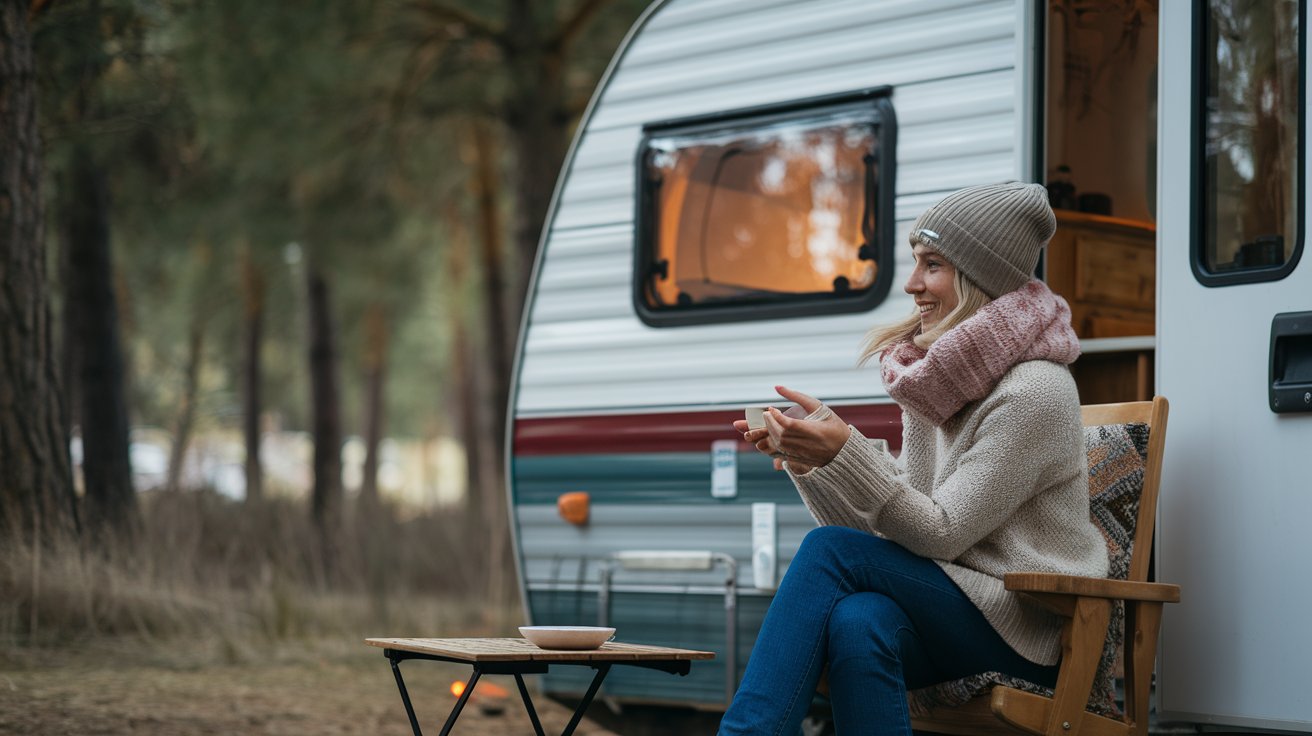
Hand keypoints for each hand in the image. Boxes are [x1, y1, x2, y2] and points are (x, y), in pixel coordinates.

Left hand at [735, 386, 849, 471]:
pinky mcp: (800, 460)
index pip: (790, 425)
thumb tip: (777, 387)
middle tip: (767, 414)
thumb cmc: (833, 425)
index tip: (771, 409)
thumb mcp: (819, 407)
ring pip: (779, 446)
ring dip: (769, 433)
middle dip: (770, 424)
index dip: (777, 417)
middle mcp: (809, 445)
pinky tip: (771, 435)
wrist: (845, 451)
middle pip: (782, 436)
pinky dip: (772, 444)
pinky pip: (780, 454)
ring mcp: (803, 454)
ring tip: (768, 423)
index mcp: (816, 431)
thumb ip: (798, 396)